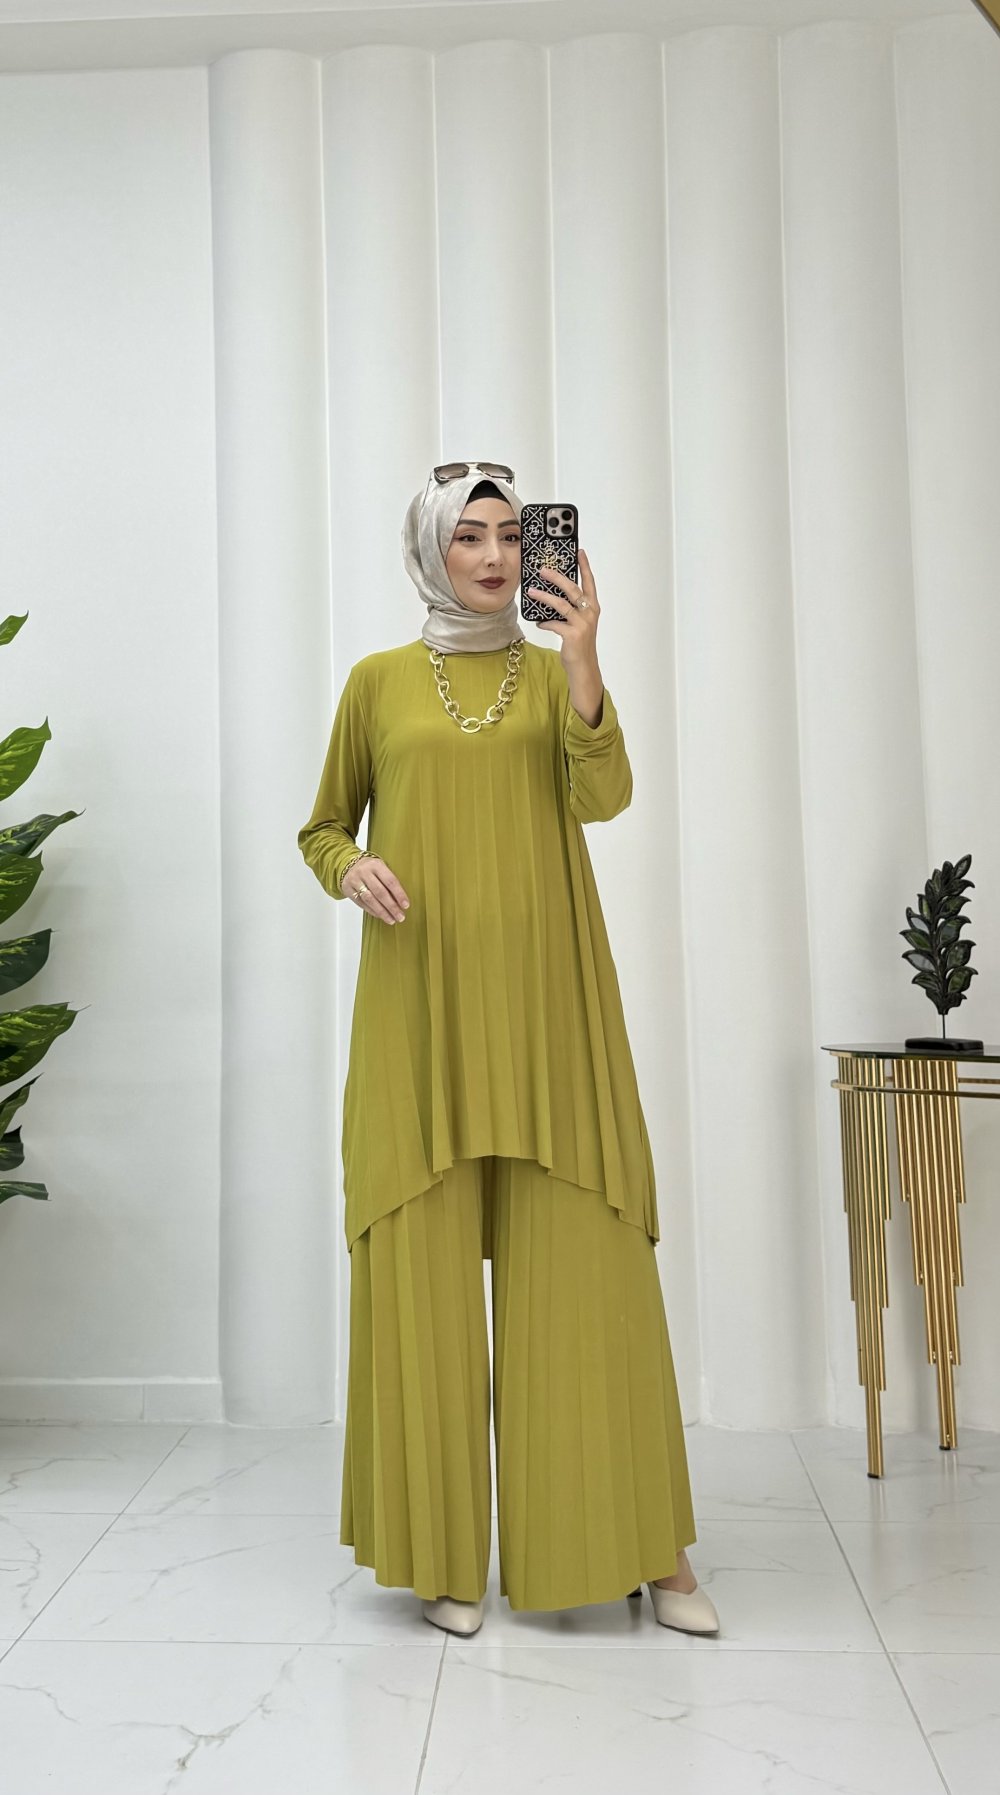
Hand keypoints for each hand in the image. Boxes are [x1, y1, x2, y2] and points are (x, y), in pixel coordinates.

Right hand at [345, 855, 409, 924]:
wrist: (348, 864)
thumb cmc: (370, 868)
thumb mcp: (381, 868)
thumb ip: (389, 882)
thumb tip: (400, 901)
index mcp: (376, 865)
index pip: (390, 881)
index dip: (399, 894)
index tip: (405, 905)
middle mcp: (364, 872)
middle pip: (380, 892)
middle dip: (391, 906)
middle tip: (400, 916)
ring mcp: (355, 881)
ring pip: (370, 900)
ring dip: (382, 912)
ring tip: (391, 920)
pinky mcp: (348, 890)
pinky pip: (361, 903)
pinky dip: (372, 911)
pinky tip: (380, 916)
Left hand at [527, 546, 599, 668]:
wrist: (583, 666)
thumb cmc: (578, 643)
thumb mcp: (578, 623)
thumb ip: (570, 609)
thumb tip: (550, 595)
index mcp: (592, 607)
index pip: (589, 582)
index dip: (584, 566)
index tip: (579, 552)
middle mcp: (589, 613)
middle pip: (572, 589)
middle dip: (557, 577)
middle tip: (543, 569)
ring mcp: (582, 624)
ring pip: (560, 604)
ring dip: (544, 597)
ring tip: (531, 591)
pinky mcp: (573, 635)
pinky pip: (554, 623)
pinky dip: (544, 622)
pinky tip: (539, 622)